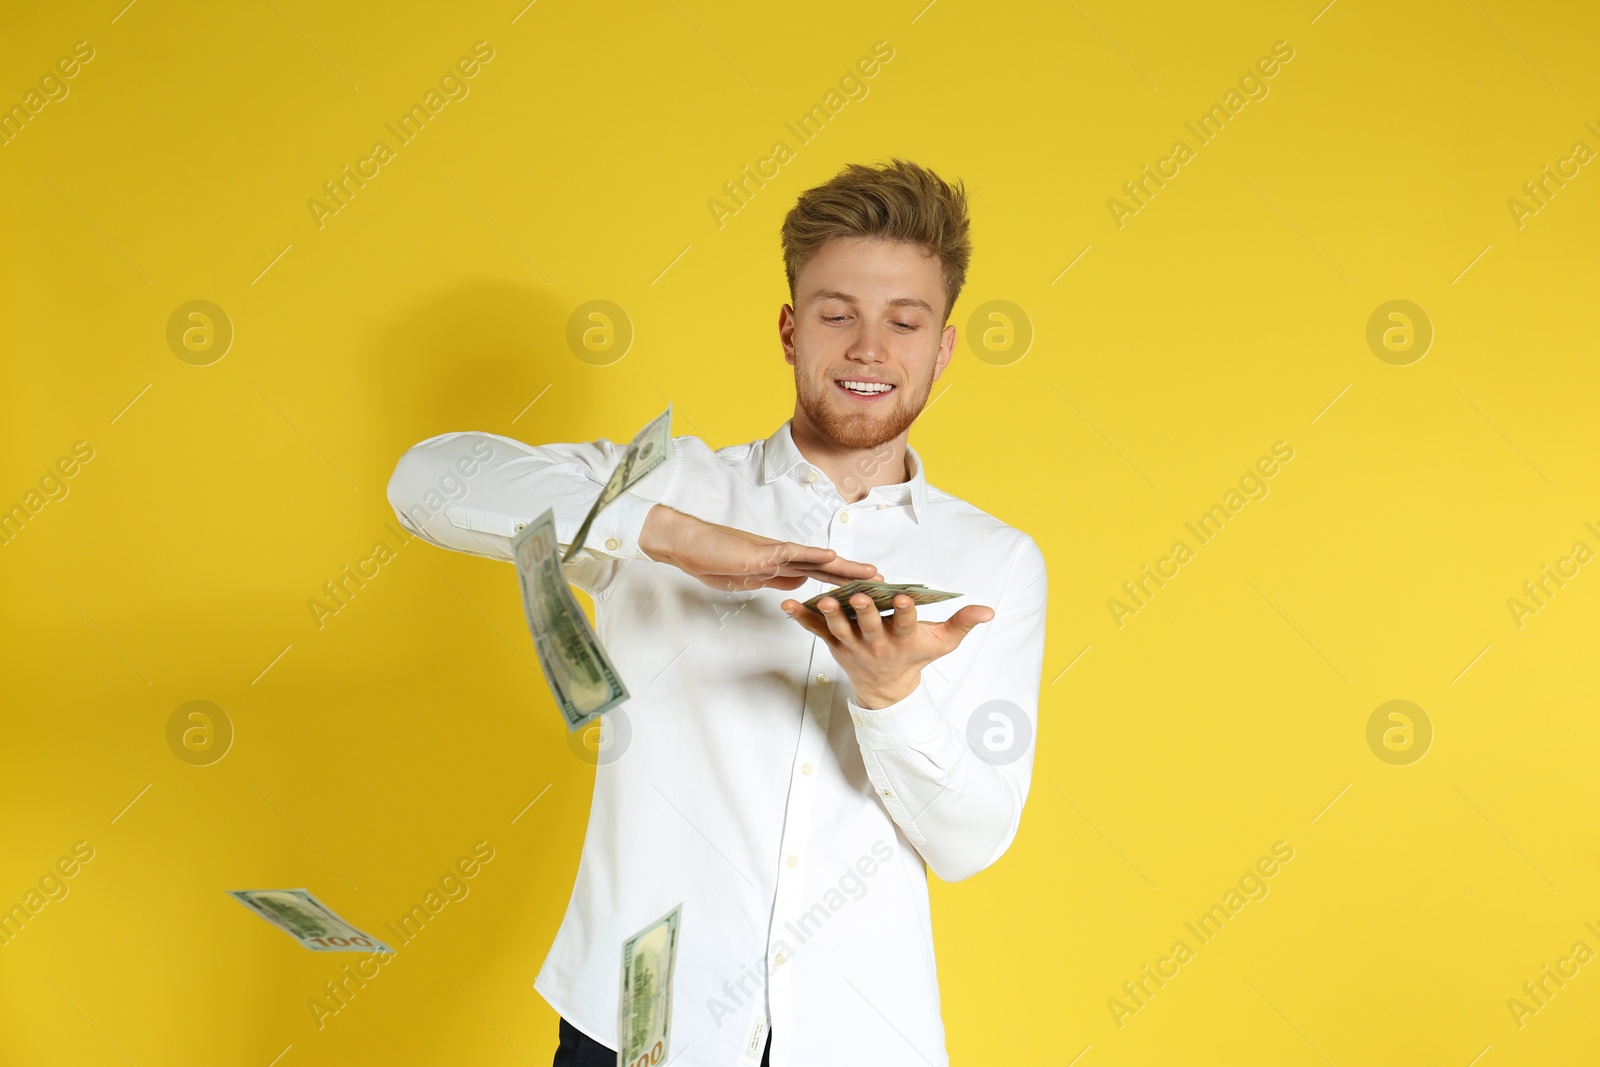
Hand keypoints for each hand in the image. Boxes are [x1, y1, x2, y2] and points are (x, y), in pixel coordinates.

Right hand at [640, 505, 881, 591]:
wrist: (688, 544)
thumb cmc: (713, 559)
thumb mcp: (750, 579)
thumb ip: (776, 580)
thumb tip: (799, 586)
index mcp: (781, 566)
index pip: (819, 574)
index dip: (843, 581)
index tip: (866, 588)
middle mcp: (783, 557)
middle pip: (826, 566)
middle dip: (855, 575)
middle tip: (884, 581)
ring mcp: (773, 553)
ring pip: (817, 559)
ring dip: (845, 566)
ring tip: (871, 573)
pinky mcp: (761, 552)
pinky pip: (792, 553)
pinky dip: (813, 554)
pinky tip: (832, 557)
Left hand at [780, 591, 994, 707]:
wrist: (887, 688)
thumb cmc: (916, 657)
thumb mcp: (942, 643)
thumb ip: (963, 623)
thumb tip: (988, 610)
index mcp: (903, 639)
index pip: (906, 623)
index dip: (905, 611)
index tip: (903, 597)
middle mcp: (877, 643)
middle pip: (869, 627)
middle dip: (864, 612)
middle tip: (858, 598)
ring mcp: (853, 646)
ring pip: (840, 629)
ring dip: (830, 615)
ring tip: (823, 600)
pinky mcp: (835, 645)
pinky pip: (816, 631)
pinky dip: (801, 618)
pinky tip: (787, 605)